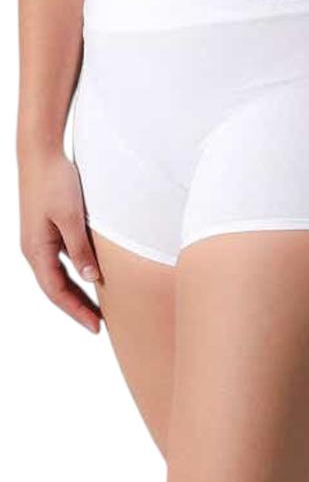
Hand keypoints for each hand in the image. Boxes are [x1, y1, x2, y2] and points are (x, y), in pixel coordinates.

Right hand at [19, 149, 101, 332]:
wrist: (41, 153)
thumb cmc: (56, 182)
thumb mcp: (72, 217)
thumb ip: (81, 248)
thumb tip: (91, 278)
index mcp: (36, 249)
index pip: (57, 291)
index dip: (76, 311)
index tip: (96, 327)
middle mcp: (34, 249)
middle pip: (56, 289)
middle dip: (77, 309)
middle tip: (101, 326)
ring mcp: (40, 241)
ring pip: (59, 277)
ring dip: (78, 294)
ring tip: (99, 310)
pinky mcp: (48, 232)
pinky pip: (62, 262)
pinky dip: (78, 275)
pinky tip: (94, 280)